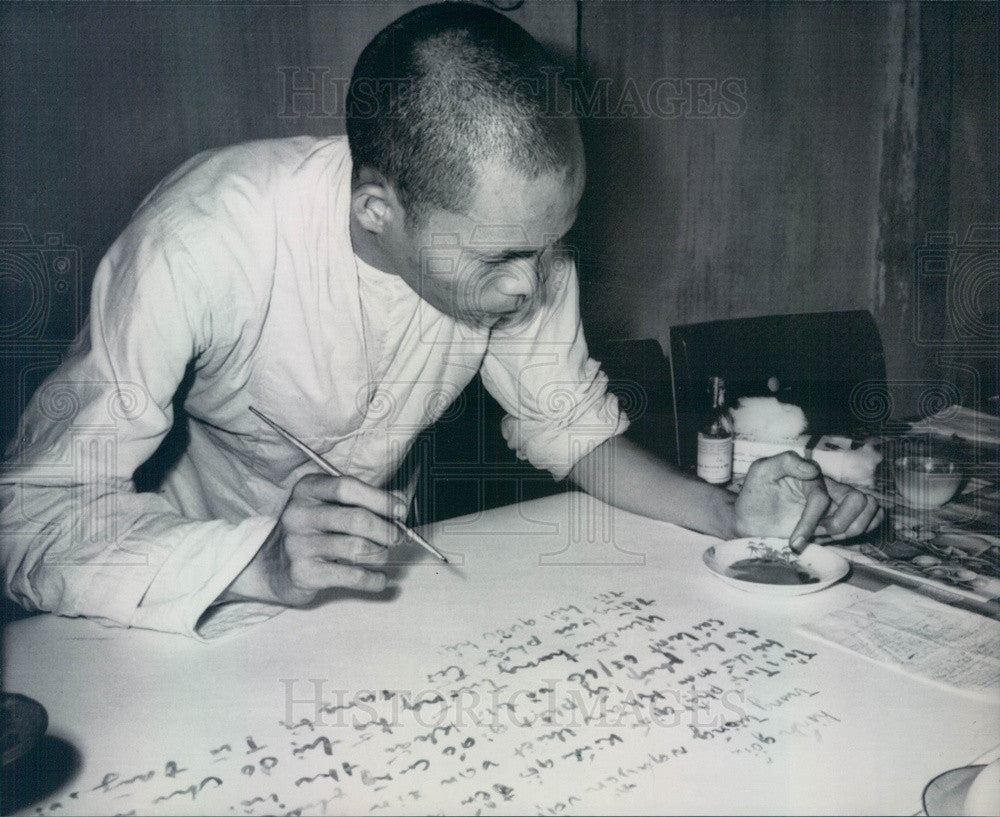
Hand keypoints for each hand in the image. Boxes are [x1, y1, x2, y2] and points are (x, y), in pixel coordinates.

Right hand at [222, 473, 408, 606]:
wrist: (270, 566)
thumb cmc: (312, 531)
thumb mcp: (328, 506)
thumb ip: (363, 500)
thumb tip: (403, 500)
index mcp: (307, 489)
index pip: (347, 487)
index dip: (379, 498)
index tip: (401, 510)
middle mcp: (298, 514)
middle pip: (355, 519)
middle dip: (385, 530)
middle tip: (395, 538)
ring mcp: (297, 544)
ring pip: (355, 548)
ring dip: (379, 554)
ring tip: (382, 557)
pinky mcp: (302, 573)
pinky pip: (350, 576)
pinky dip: (373, 580)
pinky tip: (379, 580)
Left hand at [734, 451, 881, 549]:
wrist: (750, 519)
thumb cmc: (755, 495)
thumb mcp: (761, 471)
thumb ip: (784, 461)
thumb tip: (812, 470)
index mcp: (811, 475)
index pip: (822, 499)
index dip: (811, 521)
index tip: (795, 541)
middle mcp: (829, 488)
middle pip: (860, 501)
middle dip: (843, 523)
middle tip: (821, 534)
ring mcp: (836, 505)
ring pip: (870, 512)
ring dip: (852, 530)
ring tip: (826, 537)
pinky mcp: (838, 519)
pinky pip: (867, 521)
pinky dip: (861, 531)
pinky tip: (838, 536)